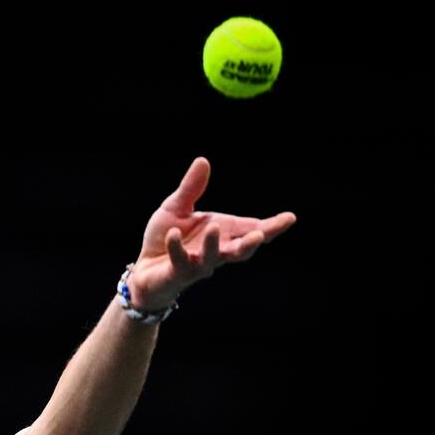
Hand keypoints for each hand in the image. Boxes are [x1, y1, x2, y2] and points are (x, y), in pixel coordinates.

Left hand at [125, 157, 296, 310]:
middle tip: (260, 235)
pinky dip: (176, 248)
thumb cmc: (165, 237)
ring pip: (211, 258)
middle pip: (239, 251)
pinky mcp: (176, 273)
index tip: (290, 218)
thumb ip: (192, 188)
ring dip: (213, 245)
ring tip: (213, 228)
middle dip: (250, 243)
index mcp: (222, 233)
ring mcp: (196, 265)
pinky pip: (179, 261)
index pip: (251, 230)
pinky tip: (173, 234)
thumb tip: (203, 161)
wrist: (144, 268)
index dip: (271, 227)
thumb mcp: (176, 208)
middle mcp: (215, 251)